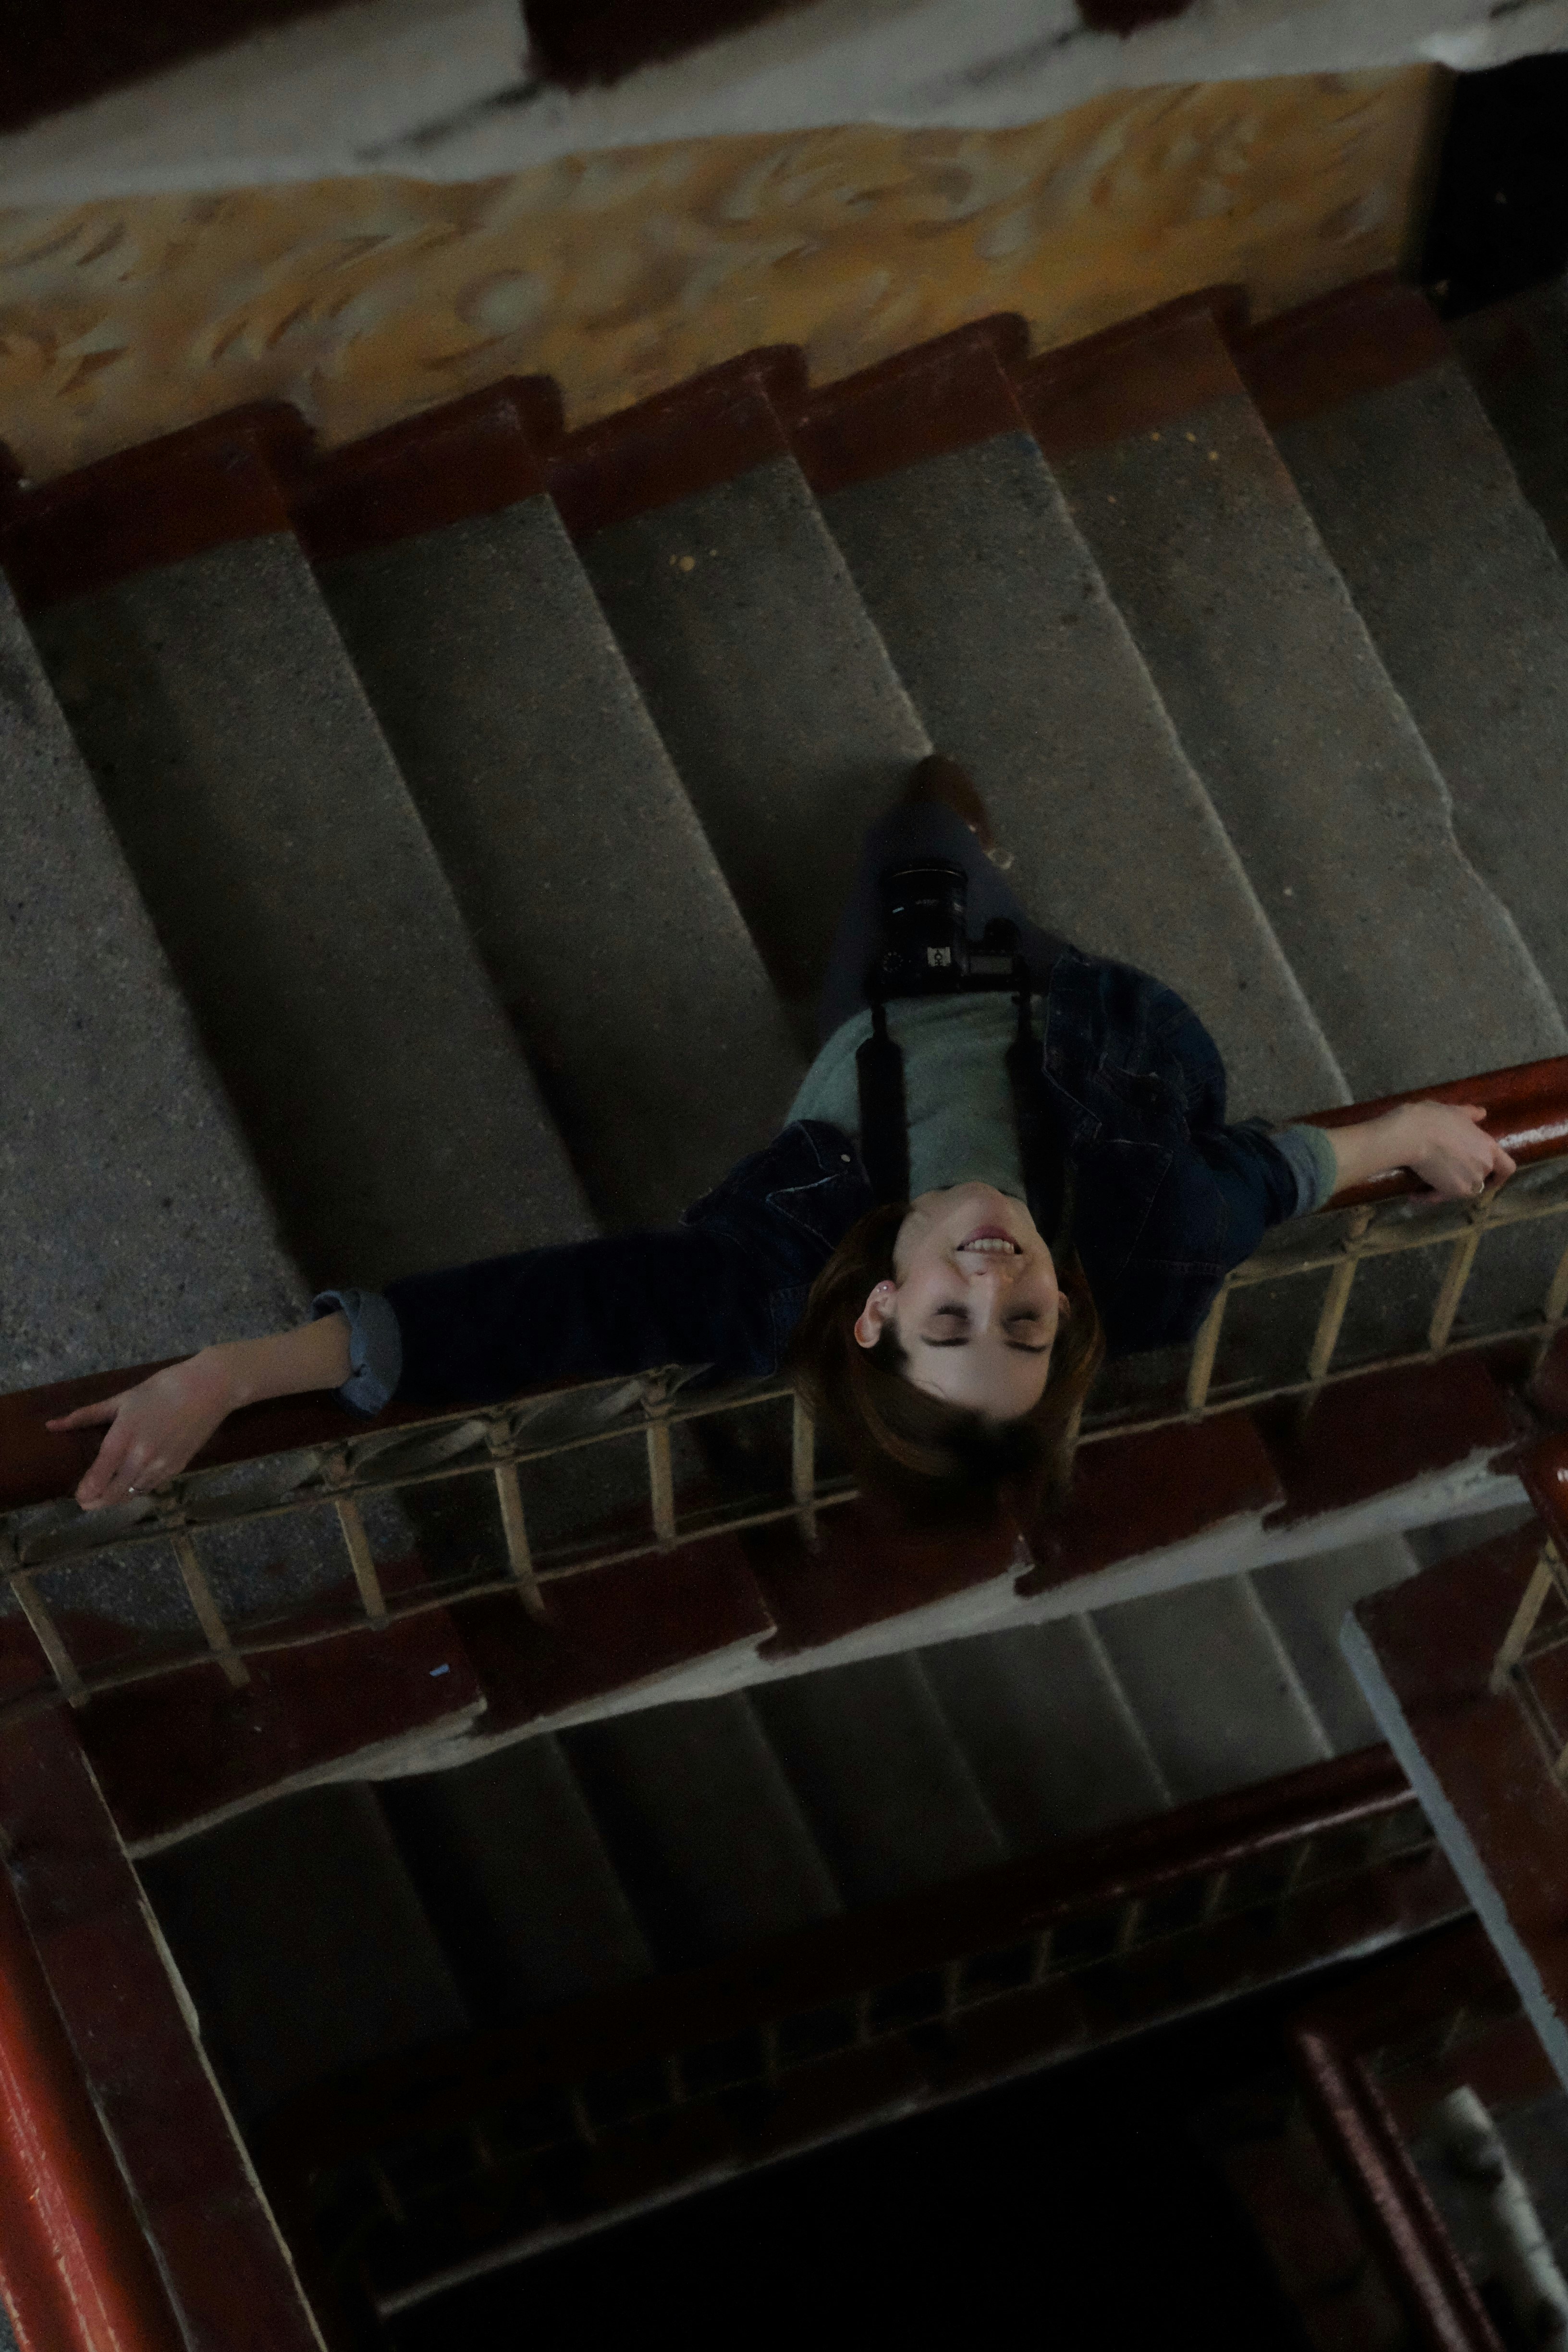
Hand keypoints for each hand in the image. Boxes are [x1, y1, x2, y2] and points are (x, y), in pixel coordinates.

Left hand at [46, 1352, 236, 1511]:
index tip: (78, 1496)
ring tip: (106, 1495)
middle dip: (97, 1503)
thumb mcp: (121, 1399)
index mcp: (122, 1438)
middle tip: (86, 1503)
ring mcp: (162, 1465)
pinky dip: (137, 1489)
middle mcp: (141, 1458)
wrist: (209, 1389)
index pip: (97, 1478)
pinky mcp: (178, 1467)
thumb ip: (85, 1416)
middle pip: (113, 1494)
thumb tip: (51, 1426)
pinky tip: (131, 1484)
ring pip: (133, 1494)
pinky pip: (151, 1486)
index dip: (85, 1493)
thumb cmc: (162, 1389)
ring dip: (117, 1498)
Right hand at [1386, 1102, 1516, 1199]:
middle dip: (1467, 1179)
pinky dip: (1429, 1197)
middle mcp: (1484, 1168)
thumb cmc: (1435, 1119)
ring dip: (1447, 1189)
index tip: (1490, 1176)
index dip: (1500, 1174)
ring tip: (1429, 1181)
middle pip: (1482, 1181)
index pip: (1507, 1168)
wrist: (1413, 1136)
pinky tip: (1414, 1194)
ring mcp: (1469, 1182)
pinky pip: (1441, 1197)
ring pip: (1462, 1191)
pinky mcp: (1450, 1192)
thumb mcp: (1456, 1111)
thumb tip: (1482, 1113)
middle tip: (1448, 1172)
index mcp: (1489, 1148)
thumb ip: (1471, 1114)